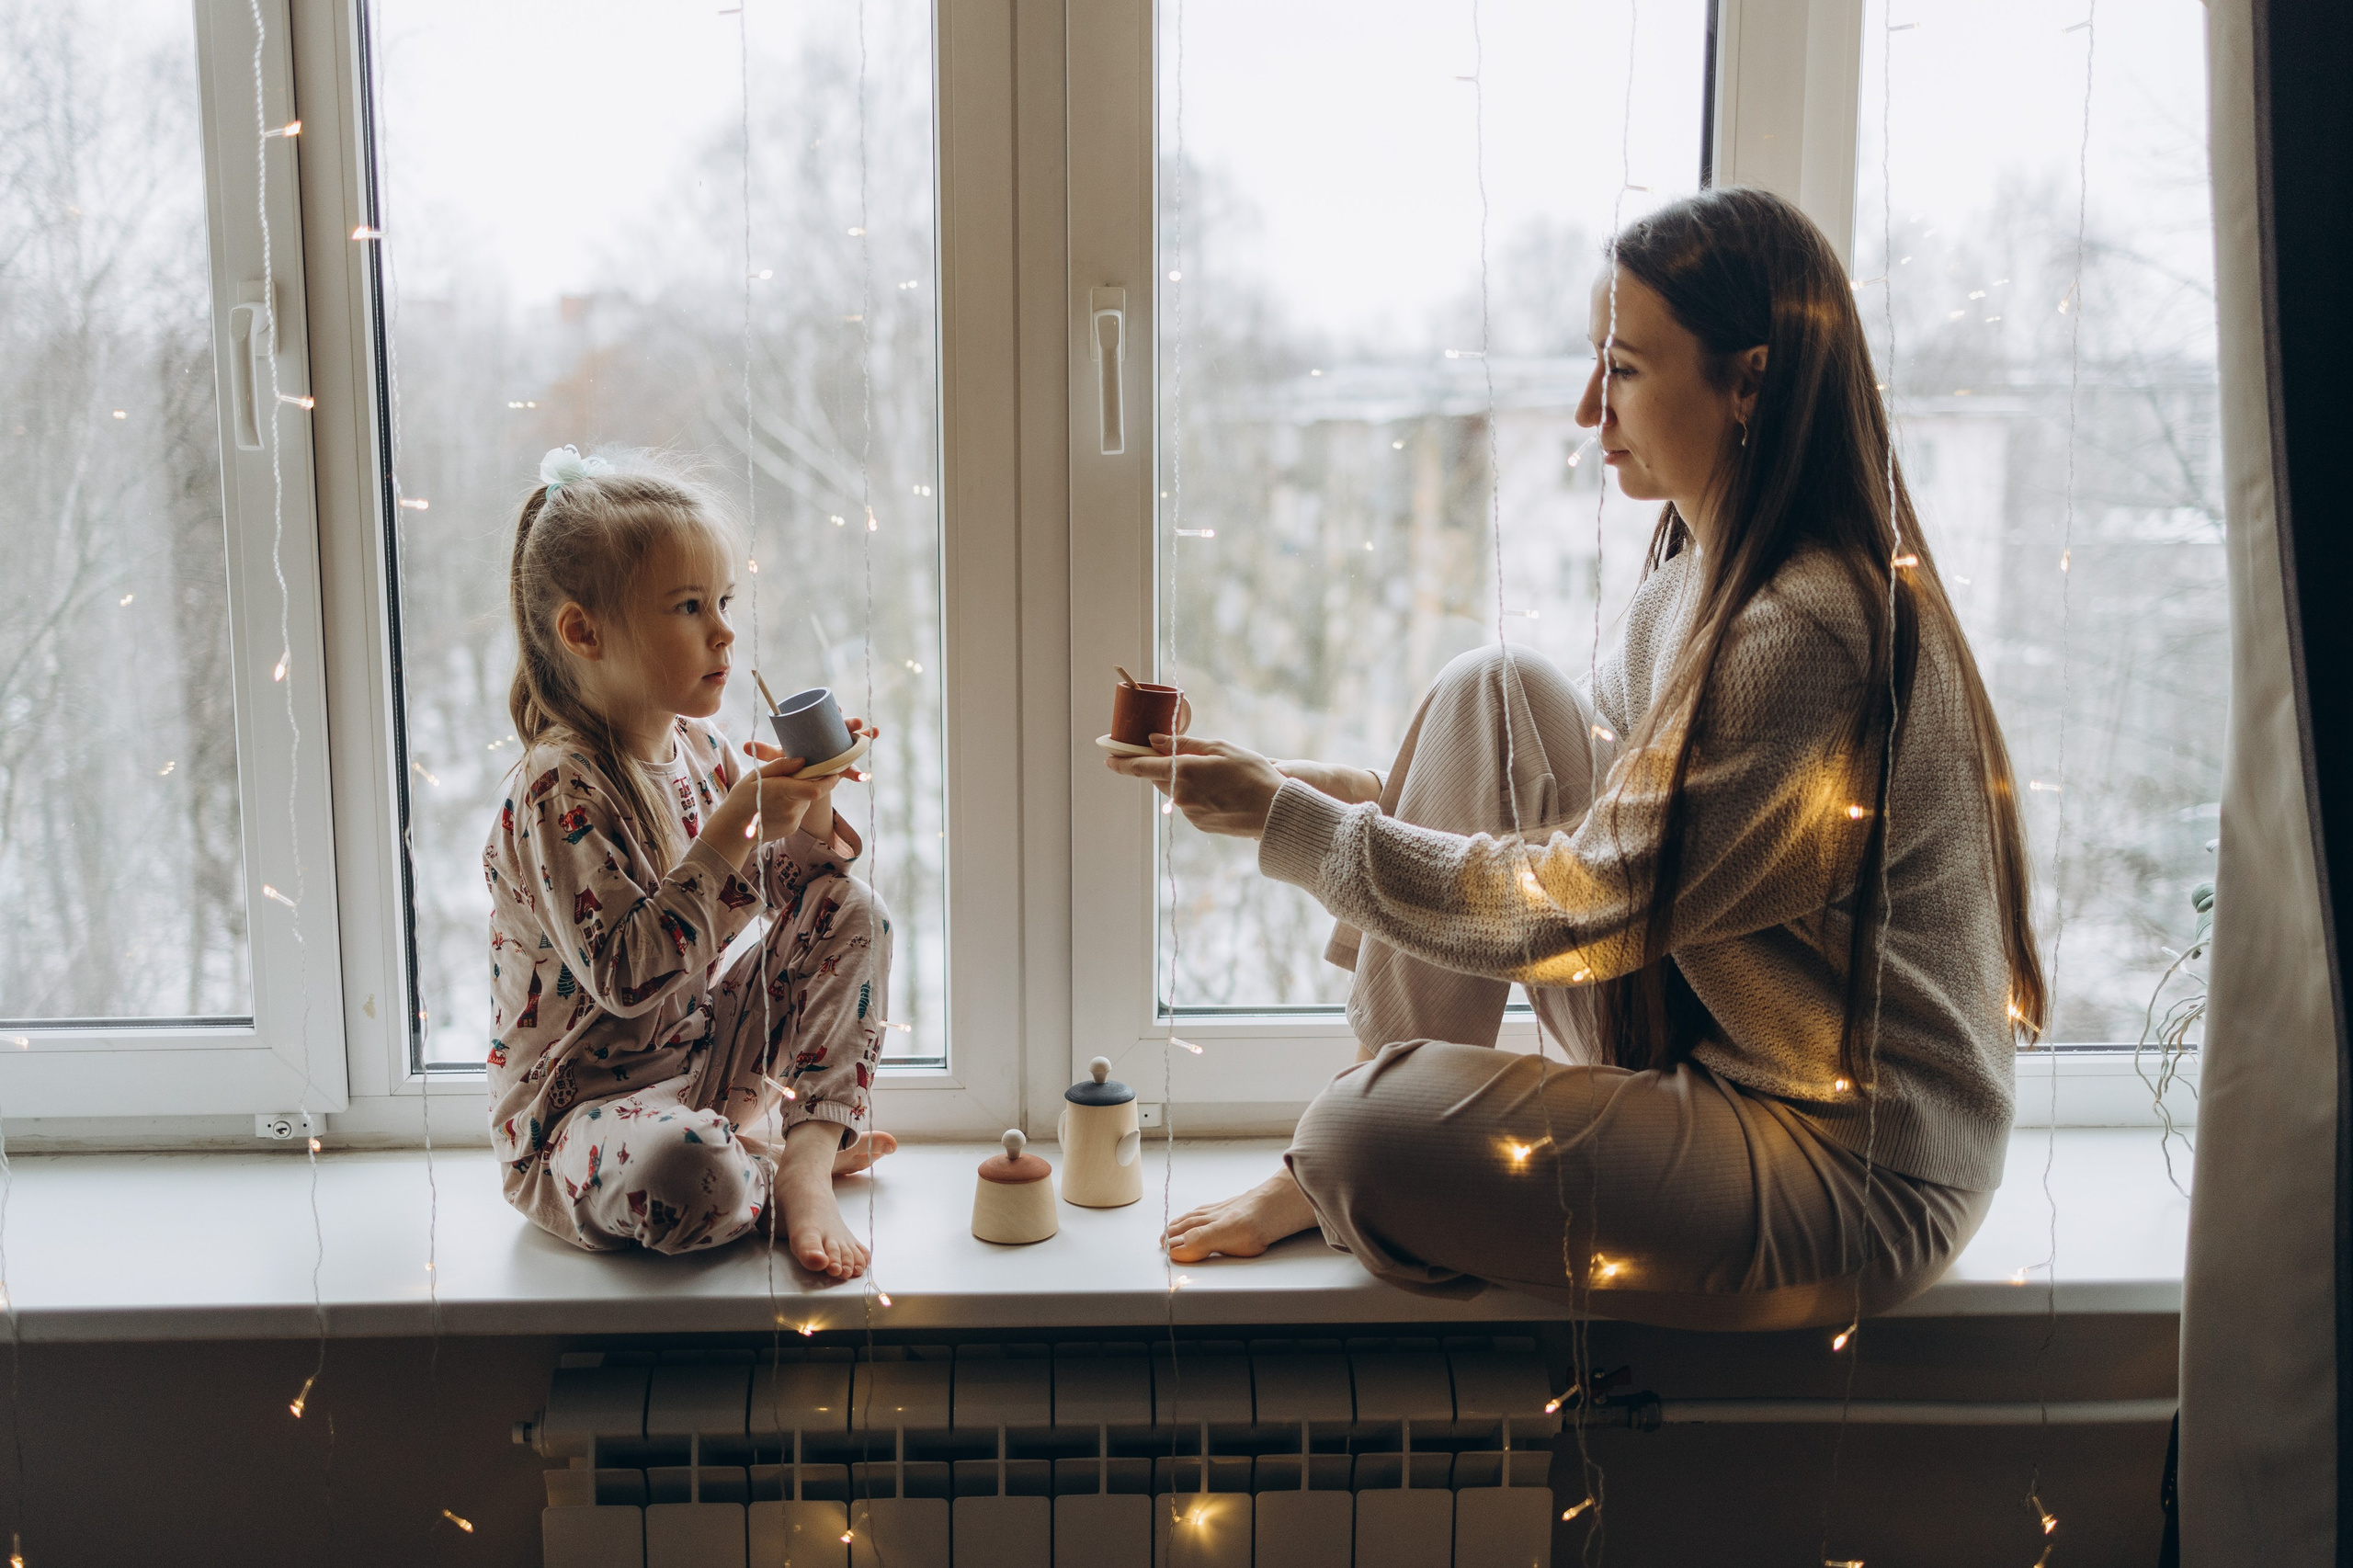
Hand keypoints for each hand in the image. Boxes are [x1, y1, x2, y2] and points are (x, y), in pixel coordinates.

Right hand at [717, 719, 876, 854]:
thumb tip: (803, 760)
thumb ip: (781, 766)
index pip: (817, 788)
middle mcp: (792, 808)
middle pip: (812, 792)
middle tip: (792, 778)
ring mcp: (793, 820)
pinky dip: (793, 805)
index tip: (835, 772)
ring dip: (799, 795)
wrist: (732, 830)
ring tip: (777, 794)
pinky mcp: (792, 828)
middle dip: (809, 783)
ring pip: (805, 801)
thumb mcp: (756, 776)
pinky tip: (775, 806)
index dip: (830, 780)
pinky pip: (799, 812)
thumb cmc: (741, 798)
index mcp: (783, 792)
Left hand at [738, 717, 880, 786]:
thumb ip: (765, 752)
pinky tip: (864, 777)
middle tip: (856, 723)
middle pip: (843, 728)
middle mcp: (831, 738)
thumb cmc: (789, 761)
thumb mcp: (778, 756)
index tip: (839, 708)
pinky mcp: (842, 767)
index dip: (835, 711)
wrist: (798, 778)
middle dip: (852, 725)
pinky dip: (858, 772)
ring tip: (873, 735)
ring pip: (853, 745)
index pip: (828, 716)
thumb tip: (746, 745)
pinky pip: (852, 768)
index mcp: (817, 730)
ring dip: (864, 740)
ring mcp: (839, 752)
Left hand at [1107, 733, 1284, 838]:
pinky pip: (1189, 805)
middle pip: (1159, 777)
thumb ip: (1183, 744)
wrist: (1274, 811)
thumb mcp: (1220, 748)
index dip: (1123, 762)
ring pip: (1175, 791)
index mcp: (1183, 771)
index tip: (1109, 758)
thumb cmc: (1252, 774)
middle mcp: (1180, 795)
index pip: (1142, 766)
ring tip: (1216, 775)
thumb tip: (1153, 741)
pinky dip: (1197, 795)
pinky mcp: (1199, 824)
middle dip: (1163, 766)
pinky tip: (1221, 792)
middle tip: (1183, 757)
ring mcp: (1189, 812)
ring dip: (1184, 780)